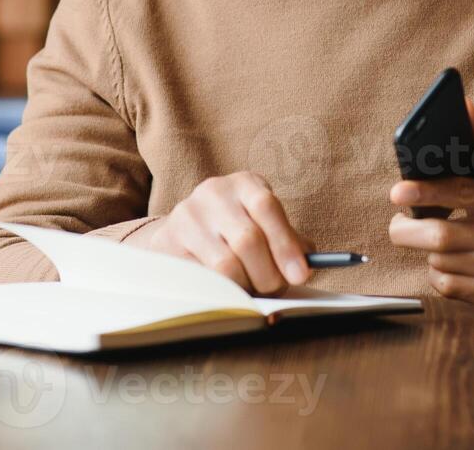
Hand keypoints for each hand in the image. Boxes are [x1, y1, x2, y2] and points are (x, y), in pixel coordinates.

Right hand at [123, 171, 314, 295]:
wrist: (184, 231)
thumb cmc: (236, 230)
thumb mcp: (265, 225)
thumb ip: (289, 243)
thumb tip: (305, 268)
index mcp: (244, 183)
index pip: (267, 207)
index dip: (286, 244)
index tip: (300, 275)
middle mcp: (214, 192)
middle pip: (248, 239)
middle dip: (268, 274)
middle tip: (275, 289)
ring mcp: (188, 216)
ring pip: (225, 264)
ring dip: (245, 286)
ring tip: (251, 289)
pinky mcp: (168, 243)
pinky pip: (202, 277)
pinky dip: (222, 290)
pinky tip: (228, 288)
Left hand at [388, 99, 473, 308]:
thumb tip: (465, 105)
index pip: (459, 193)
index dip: (424, 192)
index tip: (397, 193)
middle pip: (440, 236)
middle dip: (407, 231)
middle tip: (399, 223)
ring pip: (442, 261)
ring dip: (428, 251)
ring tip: (432, 240)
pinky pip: (451, 286)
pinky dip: (439, 274)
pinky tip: (448, 262)